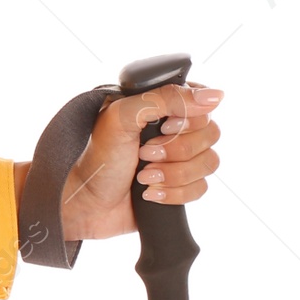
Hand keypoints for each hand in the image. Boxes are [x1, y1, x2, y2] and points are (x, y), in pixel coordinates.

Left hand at [60, 82, 223, 241]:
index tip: (164, 128)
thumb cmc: (98, 158)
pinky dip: (175, 193)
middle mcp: (171, 128)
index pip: (201, 102)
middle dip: (176, 150)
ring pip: (209, 162)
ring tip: (143, 176)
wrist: (86, 204)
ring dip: (174, 174)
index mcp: (157, 104)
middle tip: (144, 154)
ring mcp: (177, 157)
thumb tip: (213, 96)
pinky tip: (150, 193)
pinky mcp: (180, 184)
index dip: (188, 119)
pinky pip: (201, 188)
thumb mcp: (122, 118)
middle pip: (210, 133)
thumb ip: (165, 99)